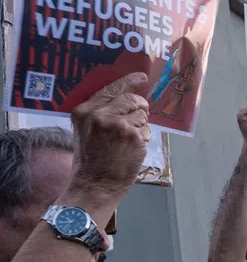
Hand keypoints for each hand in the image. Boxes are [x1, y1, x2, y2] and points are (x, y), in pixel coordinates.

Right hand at [69, 72, 150, 200]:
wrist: (96, 184)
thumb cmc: (91, 160)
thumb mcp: (85, 131)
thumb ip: (100, 114)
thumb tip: (124, 99)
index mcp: (84, 111)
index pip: (111, 89)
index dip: (129, 82)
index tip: (142, 77)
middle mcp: (100, 115)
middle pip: (132, 100)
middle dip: (140, 108)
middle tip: (137, 119)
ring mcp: (118, 125)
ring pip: (142, 115)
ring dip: (140, 127)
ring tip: (127, 141)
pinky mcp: (133, 136)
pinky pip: (147, 130)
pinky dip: (143, 139)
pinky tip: (132, 149)